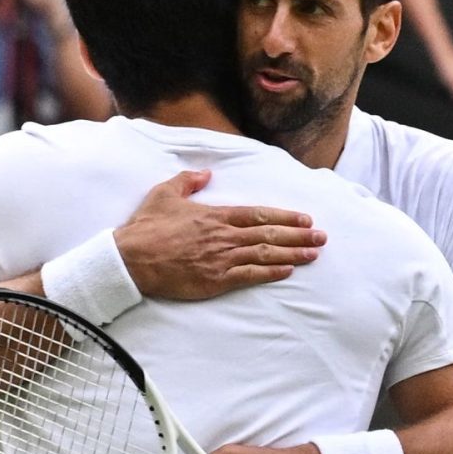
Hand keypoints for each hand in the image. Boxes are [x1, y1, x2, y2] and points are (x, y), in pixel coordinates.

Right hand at [113, 168, 324, 299]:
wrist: (129, 258)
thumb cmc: (145, 227)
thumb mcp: (164, 194)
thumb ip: (187, 181)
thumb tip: (205, 173)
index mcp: (215, 216)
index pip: (259, 215)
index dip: (284, 217)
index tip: (305, 219)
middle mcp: (224, 236)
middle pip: (269, 234)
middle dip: (299, 235)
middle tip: (322, 237)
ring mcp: (221, 259)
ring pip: (265, 254)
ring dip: (293, 254)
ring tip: (314, 254)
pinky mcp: (215, 280)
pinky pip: (249, 275)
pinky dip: (271, 272)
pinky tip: (287, 270)